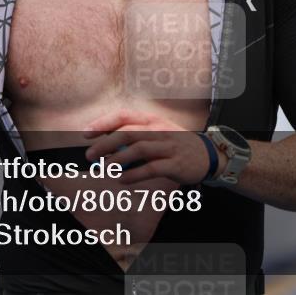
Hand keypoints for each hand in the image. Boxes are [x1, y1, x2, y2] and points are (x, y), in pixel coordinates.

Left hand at [82, 109, 223, 185]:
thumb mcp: (157, 133)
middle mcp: (160, 130)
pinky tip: (122, 180)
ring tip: (103, 168)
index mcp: (153, 120)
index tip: (86, 133)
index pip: (124, 116)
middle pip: (128, 132)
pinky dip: (135, 174)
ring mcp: (169, 146)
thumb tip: (106, 145)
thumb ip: (135, 136)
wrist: (209, 155)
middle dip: (106, 143)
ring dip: (118, 159)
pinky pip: (152, 168)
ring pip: (139, 149)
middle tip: (90, 155)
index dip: (104, 123)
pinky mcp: (175, 164)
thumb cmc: (176, 144)